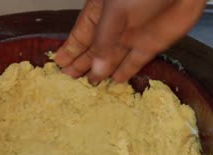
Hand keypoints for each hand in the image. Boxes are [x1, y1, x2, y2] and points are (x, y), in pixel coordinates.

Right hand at [55, 0, 205, 82]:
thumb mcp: (115, 12)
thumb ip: (104, 40)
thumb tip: (96, 69)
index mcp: (100, 13)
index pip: (81, 35)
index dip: (70, 50)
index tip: (59, 63)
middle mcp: (115, 26)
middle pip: (95, 49)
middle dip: (82, 63)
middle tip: (69, 78)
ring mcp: (133, 36)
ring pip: (113, 58)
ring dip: (102, 71)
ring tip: (90, 84)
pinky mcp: (152, 44)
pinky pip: (135, 62)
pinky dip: (126, 72)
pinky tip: (116, 80)